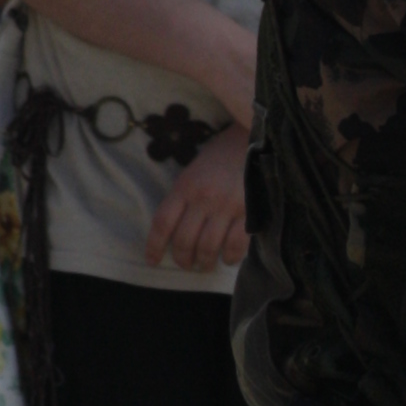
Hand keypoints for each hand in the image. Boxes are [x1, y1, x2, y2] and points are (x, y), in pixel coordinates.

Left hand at [144, 119, 248, 274]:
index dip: (154, 246)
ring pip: (208, 247)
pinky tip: (228, 259)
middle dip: (183, 259)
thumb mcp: (193, 172)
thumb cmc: (221, 157)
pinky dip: (230, 257)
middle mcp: (204, 198)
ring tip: (204, 265)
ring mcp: (227, 206)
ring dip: (204, 262)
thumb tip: (175, 231)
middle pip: (185, 240)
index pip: (163, 223)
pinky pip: (236, 245)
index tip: (152, 260)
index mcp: (185, 187)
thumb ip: (184, 198)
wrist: (254, 140)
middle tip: (186, 264)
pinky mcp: (249, 212)